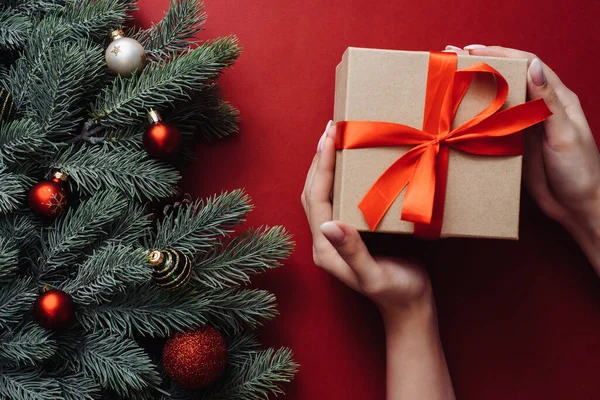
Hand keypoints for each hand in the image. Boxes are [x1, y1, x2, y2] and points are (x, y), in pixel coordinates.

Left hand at [301, 121, 431, 318]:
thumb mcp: (374, 275)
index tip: (329, 138)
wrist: (409, 305)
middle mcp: (324, 239)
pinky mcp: (349, 231)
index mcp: (325, 248)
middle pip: (313, 192)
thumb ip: (351, 252)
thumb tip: (328, 224)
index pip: (317, 199)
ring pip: (322, 193)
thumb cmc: (396, 292)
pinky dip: (339, 175)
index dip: (322, 167)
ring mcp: (335, 235)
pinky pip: (337, 197)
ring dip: (325, 164)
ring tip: (334, 137)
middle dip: (319, 158)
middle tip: (330, 127)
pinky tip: (349, 161)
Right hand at [446, 44, 599, 270]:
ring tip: (453, 83)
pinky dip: (478, 119)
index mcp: (557, 100)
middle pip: (510, 80)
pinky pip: (494, 127)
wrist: (578, 208)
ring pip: (500, 102)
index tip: (474, 50)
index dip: (501, 54)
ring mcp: (526, 128)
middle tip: (456, 61)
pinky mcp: (515, 146)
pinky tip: (462, 117)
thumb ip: (548, 102)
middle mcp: (540, 109)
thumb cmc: (581, 171)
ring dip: (478, 91)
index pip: (528, 66)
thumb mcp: (565, 134)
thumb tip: (533, 66)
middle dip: (484, 67)